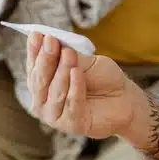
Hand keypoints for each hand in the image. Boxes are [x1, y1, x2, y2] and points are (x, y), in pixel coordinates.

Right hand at [25, 32, 139, 138]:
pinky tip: (77, 72)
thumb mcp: (85, 61)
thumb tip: (50, 39)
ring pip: (55, 91)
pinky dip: (75, 87)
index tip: (37, 34)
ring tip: (69, 54)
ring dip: (62, 71)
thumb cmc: (101, 78)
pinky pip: (72, 103)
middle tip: (50, 41)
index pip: (33, 66)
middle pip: (40, 79)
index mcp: (42, 83)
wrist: (124, 98)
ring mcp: (54, 115)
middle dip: (45, 59)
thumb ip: (68, 56)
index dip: (34, 50)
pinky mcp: (71, 125)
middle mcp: (42, 101)